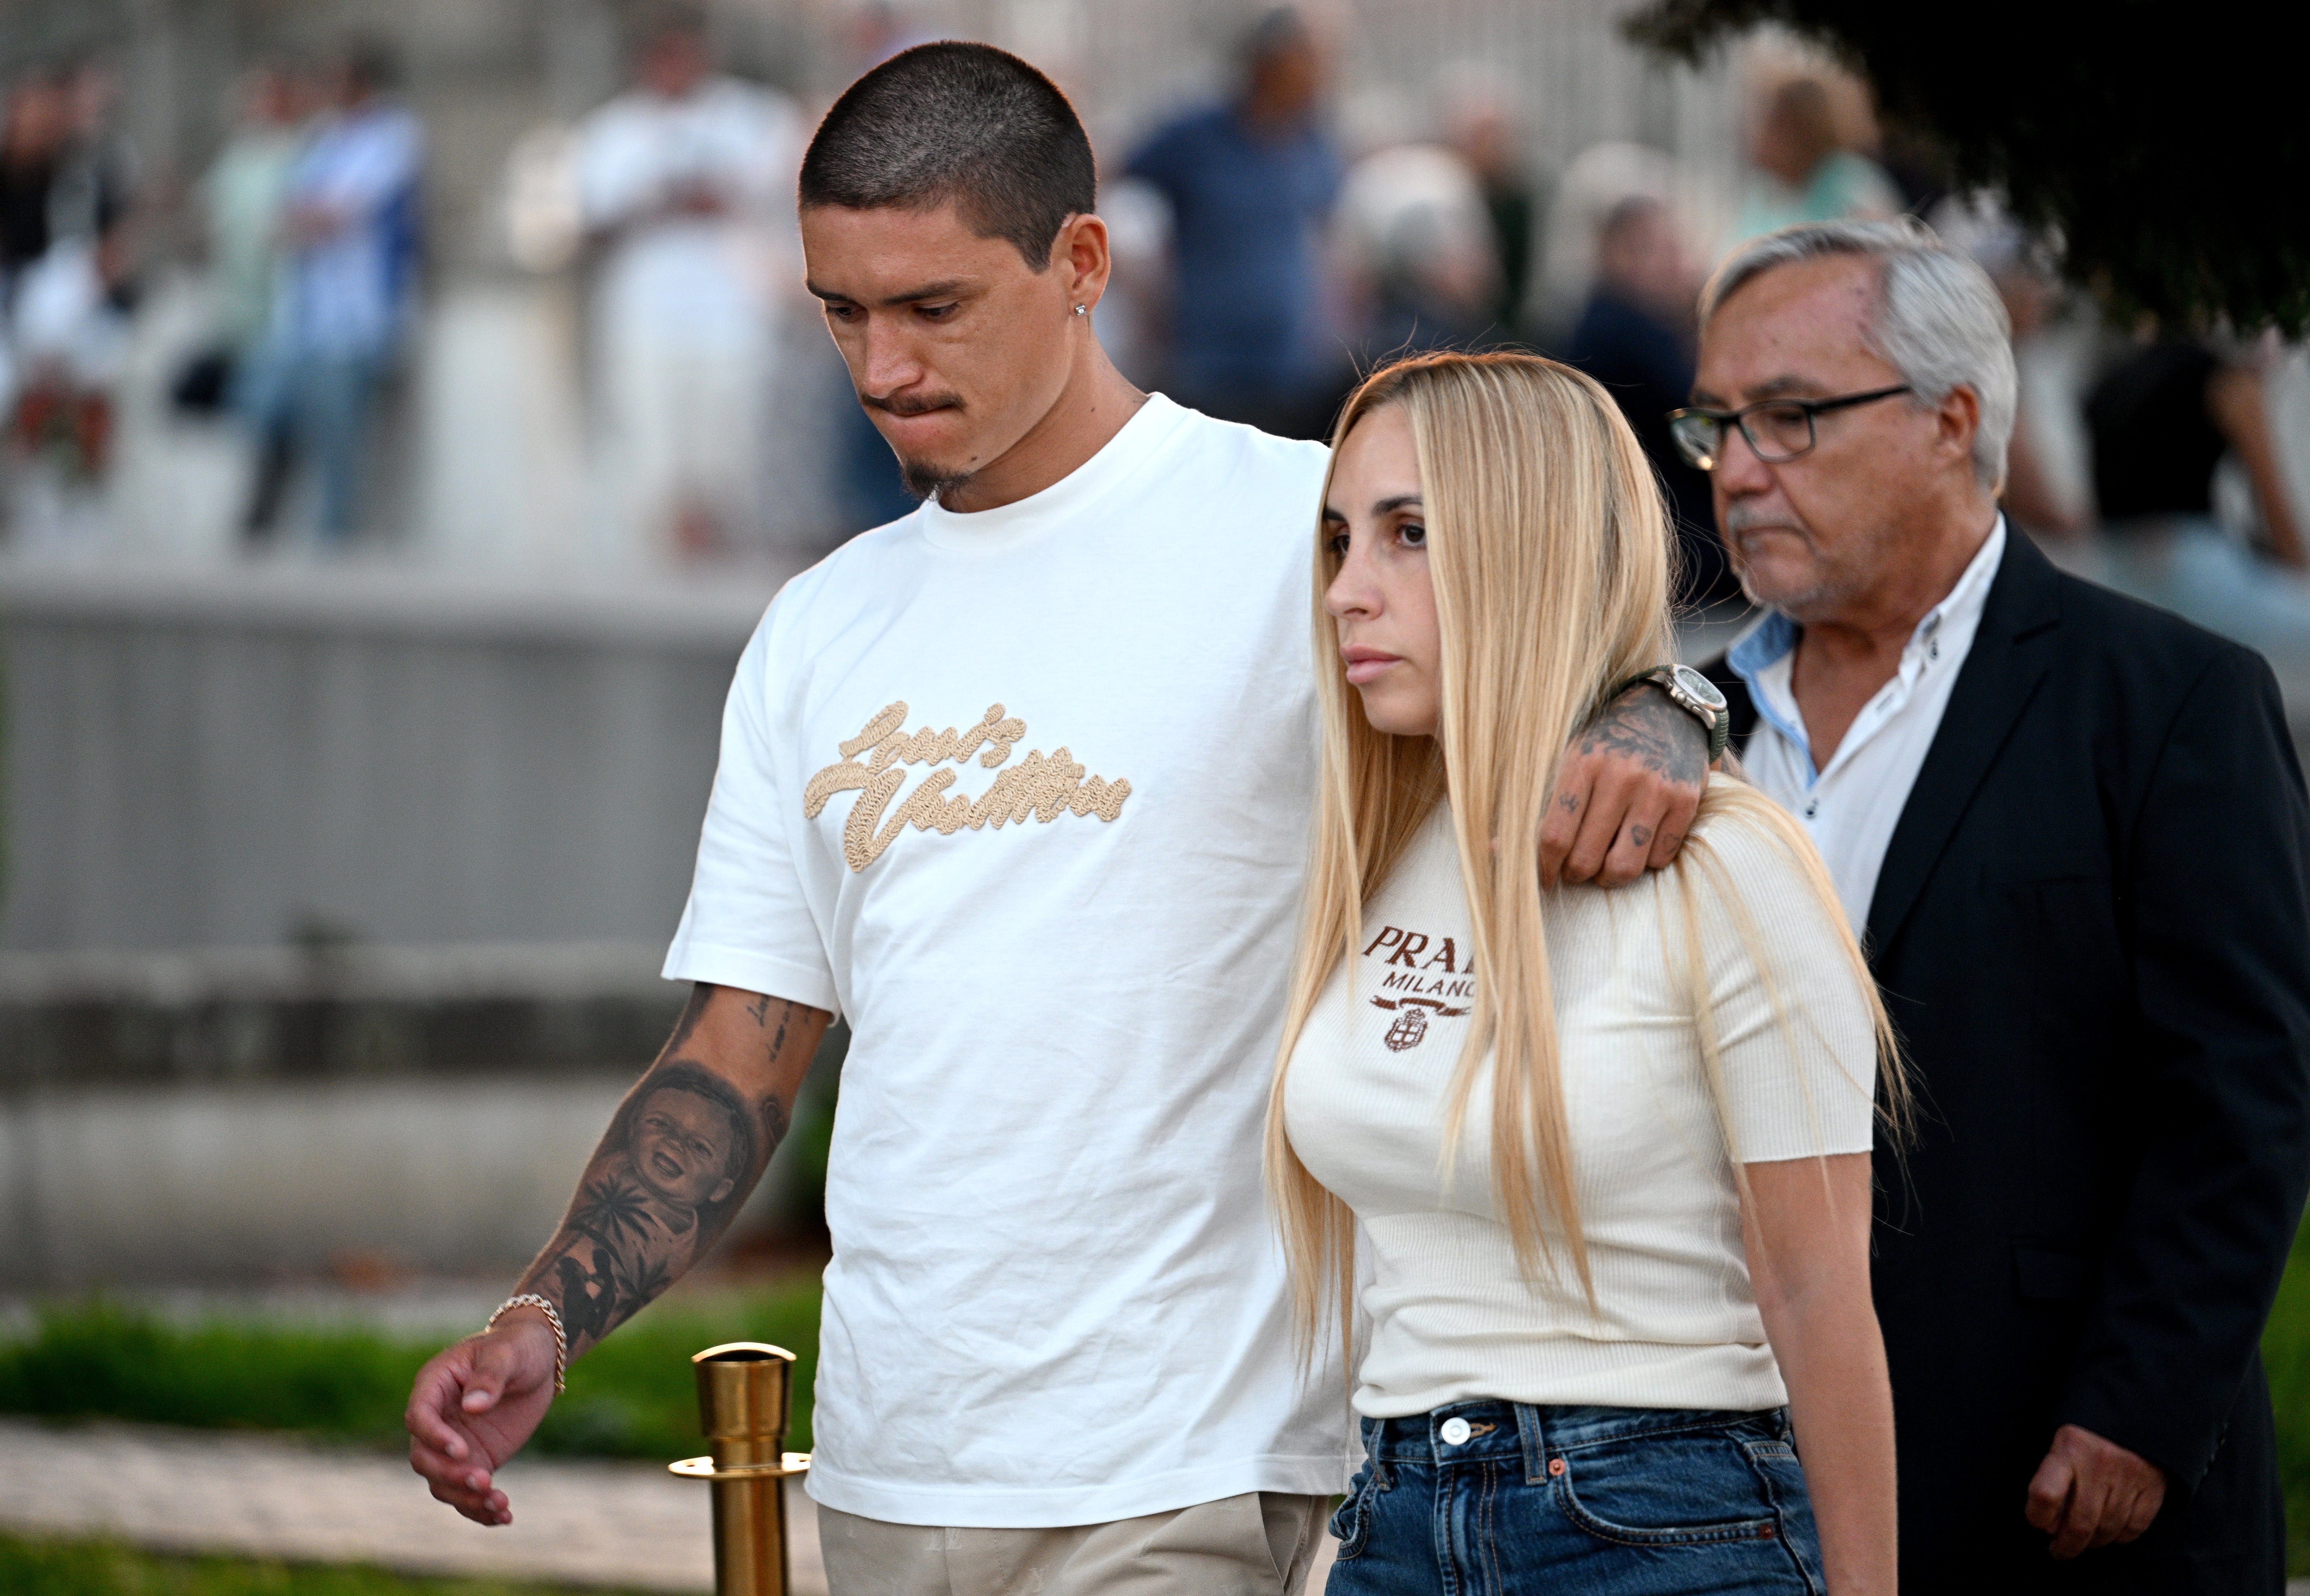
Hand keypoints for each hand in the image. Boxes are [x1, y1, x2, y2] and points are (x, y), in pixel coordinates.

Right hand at [405, 1310, 559, 1525]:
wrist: (538, 1359)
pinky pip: (467, 1491)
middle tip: (485, 1479)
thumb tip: (473, 1406)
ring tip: (500, 1503)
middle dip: (449, 1474)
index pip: (419, 1417)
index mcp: (434, 1385)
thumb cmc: (517, 1347)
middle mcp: (437, 1420)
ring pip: (442, 1482)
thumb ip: (490, 1376)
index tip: (461, 1450)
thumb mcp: (507, 1353)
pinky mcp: (476, 1460)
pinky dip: (481, 1508)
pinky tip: (504, 1517)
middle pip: (424, 1458)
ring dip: (466, 1498)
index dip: (434, 1437)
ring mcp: (454, 1444)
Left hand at [1541, 683, 1707, 886]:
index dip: (1543, 867)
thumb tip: (1495, 849)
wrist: (1666, 709)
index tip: (1543, 878)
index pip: (1554, 835)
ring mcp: (1656, 790)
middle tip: (1573, 871)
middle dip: (1575, 875)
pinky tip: (1635, 847)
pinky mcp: (1685, 802)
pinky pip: (1660, 858)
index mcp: (1581, 763)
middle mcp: (1620, 777)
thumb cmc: (1604, 739)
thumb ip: (1535, 801)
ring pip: (1625, 866)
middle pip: (1587, 857)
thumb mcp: (1565, 756)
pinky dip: (1645, 863)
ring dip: (1608, 879)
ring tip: (1602, 870)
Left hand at [2025, 1424, 2166, 1557]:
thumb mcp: (2062, 1442)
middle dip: (2066, 1545)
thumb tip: (2050, 1525)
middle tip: (2058, 1551)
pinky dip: (2120, 1538)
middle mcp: (2099, 1464)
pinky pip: (2134, 1528)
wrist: (2136, 1410)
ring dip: (2092, 1542)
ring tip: (2083, 1542)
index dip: (2037, 1515)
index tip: (2037, 1523)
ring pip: (2107, 1529)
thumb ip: (2052, 1478)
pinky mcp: (2153, 1488)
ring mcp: (2129, 1477)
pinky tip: (2109, 1534)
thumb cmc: (2089, 1433)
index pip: (2045, 1493)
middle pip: (2080, 1522)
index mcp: (2069, 1448)